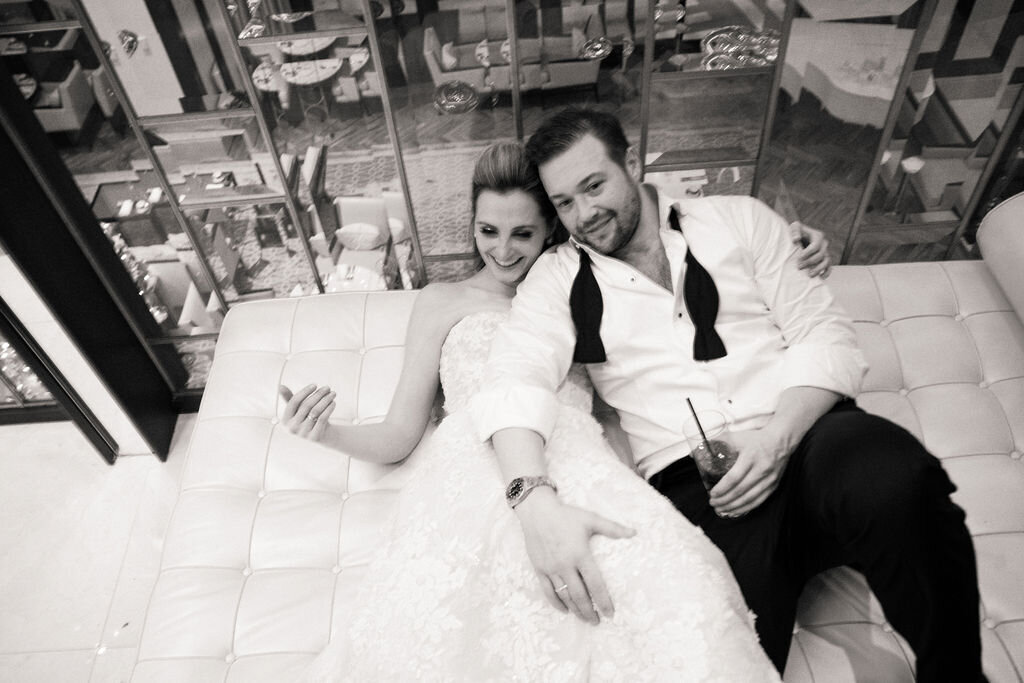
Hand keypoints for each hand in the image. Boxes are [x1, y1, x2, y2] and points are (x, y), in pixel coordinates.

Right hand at [281, 383, 335, 440]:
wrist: (321, 437)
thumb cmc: (308, 420)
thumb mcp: (298, 411)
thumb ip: (289, 399)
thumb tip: (280, 386)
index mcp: (285, 420)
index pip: (294, 402)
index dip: (304, 392)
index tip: (314, 385)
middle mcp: (292, 428)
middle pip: (306, 405)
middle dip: (318, 394)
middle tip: (327, 388)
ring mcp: (303, 434)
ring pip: (316, 411)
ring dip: (326, 400)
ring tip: (332, 393)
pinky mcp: (314, 437)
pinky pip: (323, 418)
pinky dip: (329, 408)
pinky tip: (333, 402)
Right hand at [515, 489, 634, 623]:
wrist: (537, 511)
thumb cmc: (566, 515)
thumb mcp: (590, 519)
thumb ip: (612, 528)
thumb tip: (634, 533)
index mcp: (580, 554)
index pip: (595, 584)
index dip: (603, 601)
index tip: (611, 613)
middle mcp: (565, 565)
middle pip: (579, 595)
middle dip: (589, 611)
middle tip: (598, 621)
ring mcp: (551, 568)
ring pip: (564, 596)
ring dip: (575, 610)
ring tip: (585, 619)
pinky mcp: (539, 569)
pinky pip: (547, 591)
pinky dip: (556, 603)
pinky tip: (565, 610)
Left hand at [708, 427, 791, 517]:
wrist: (781, 441)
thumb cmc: (756, 439)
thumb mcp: (737, 437)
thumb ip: (718, 442)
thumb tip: (698, 450)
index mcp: (750, 457)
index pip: (734, 477)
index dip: (722, 488)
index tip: (712, 493)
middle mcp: (761, 469)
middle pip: (741, 490)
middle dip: (725, 500)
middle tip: (713, 503)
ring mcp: (769, 479)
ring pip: (750, 498)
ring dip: (734, 507)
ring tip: (721, 510)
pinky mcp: (773, 485)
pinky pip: (759, 501)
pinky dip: (746, 508)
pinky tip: (735, 511)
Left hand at [789, 222, 831, 278]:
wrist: (798, 235)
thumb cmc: (796, 231)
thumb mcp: (794, 227)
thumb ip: (795, 231)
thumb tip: (796, 239)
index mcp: (818, 236)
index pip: (815, 246)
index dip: (808, 253)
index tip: (799, 258)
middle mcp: (823, 244)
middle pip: (821, 255)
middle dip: (810, 262)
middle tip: (799, 267)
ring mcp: (825, 252)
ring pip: (827, 261)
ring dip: (819, 269)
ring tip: (809, 275)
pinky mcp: (824, 259)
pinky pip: (829, 267)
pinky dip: (826, 273)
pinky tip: (820, 278)